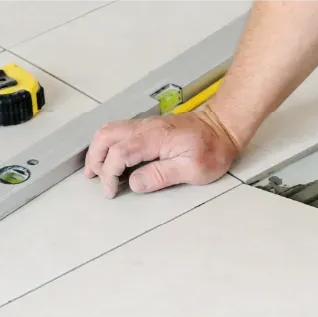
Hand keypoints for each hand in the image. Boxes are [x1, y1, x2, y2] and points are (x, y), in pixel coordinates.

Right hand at [84, 106, 241, 198]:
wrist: (222, 127)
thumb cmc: (213, 149)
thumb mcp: (193, 170)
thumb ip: (161, 176)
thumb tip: (135, 183)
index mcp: (156, 137)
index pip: (120, 152)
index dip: (110, 173)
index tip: (112, 191)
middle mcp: (146, 127)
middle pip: (107, 136)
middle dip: (96, 158)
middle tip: (95, 179)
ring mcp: (145, 124)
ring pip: (109, 130)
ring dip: (98, 149)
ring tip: (95, 170)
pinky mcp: (147, 126)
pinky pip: (118, 130)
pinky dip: (107, 144)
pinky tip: (108, 158)